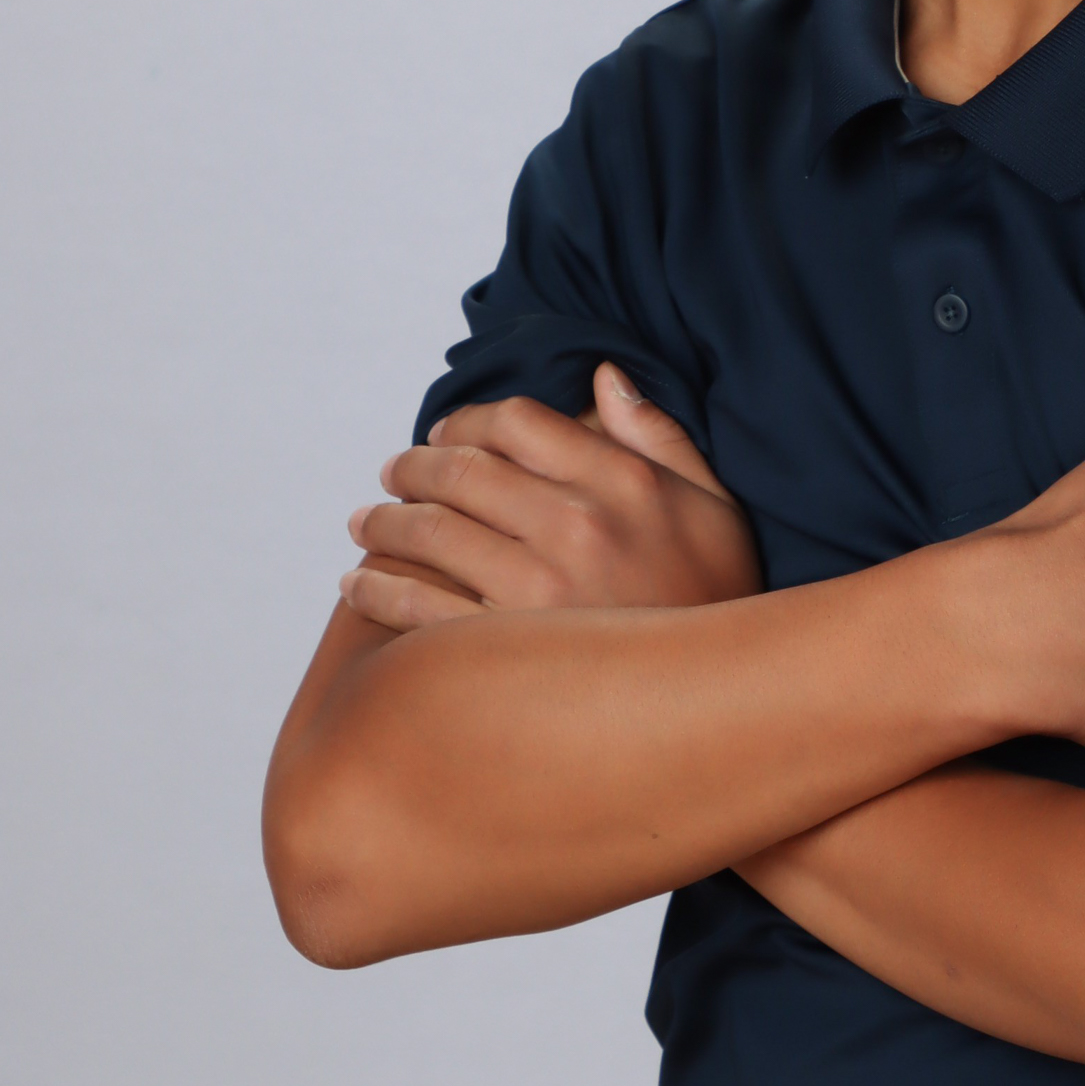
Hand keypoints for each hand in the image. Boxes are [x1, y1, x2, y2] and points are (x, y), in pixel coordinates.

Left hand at [339, 364, 760, 629]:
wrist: (726, 708)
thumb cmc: (719, 602)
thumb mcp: (714, 507)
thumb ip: (657, 436)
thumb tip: (604, 377)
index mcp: (623, 481)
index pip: (519, 422)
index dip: (469, 420)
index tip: (445, 431)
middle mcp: (577, 526)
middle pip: (463, 471)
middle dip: (414, 467)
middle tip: (392, 474)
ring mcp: (538, 591)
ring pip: (431, 533)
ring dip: (383, 523)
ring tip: (366, 525)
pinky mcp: (506, 652)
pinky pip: (418, 608)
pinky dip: (376, 590)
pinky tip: (359, 585)